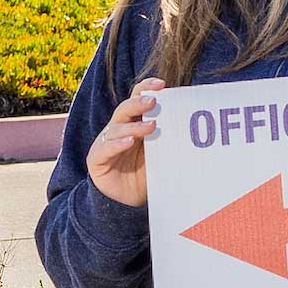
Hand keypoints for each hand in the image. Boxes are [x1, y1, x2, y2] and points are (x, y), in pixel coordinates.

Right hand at [88, 78, 163, 207]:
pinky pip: (106, 148)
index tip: (162, 84)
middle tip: (154, 101)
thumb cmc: (146, 175)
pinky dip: (118, 144)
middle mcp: (118, 129)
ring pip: (117, 128)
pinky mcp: (97, 159)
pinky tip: (130, 142)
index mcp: (133, 123)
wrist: (128, 203)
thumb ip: (167, 139)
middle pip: (125, 109)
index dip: (146, 88)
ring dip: (134, 126)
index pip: (137, 99)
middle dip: (139, 103)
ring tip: (151, 126)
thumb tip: (190, 124)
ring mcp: (105, 143)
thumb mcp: (160, 154)